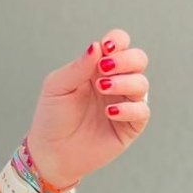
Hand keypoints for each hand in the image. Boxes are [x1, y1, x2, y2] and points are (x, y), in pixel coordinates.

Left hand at [24, 29, 150, 191]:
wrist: (51, 152)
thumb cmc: (52, 117)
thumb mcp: (57, 87)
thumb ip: (78, 67)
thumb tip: (97, 46)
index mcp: (97, 68)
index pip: (119, 44)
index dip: (118, 41)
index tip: (106, 47)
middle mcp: (115, 82)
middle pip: (138, 59)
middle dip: (126, 60)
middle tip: (104, 68)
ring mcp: (124, 103)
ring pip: (142, 83)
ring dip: (125, 82)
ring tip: (102, 88)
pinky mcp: (130, 126)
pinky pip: (142, 111)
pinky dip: (129, 108)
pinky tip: (109, 112)